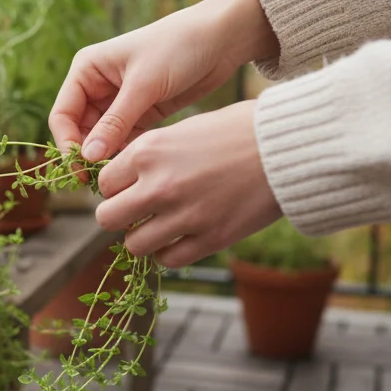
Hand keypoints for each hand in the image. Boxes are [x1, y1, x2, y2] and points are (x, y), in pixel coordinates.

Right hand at [49, 0, 277, 161]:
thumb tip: (88, 157)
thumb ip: (115, 123)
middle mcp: (97, 86)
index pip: (62, 114)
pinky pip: (124, 140)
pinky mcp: (141, 113)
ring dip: (106, 158)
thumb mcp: (143, 85)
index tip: (80, 168)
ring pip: (101, 139)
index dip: (66, 143)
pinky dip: (126, 154)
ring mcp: (119, 101)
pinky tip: (135, 167)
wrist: (221, 38)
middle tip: (99, 181)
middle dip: (87, 155)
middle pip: (79, 130)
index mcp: (87, 70)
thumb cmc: (177, 47)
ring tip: (118, 178)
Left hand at [93, 101, 281, 267]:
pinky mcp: (209, 238)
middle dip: (119, 216)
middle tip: (136, 211)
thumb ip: (149, 156)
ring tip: (159, 226)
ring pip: (133, 245)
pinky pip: (168, 259)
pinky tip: (180, 238)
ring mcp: (184, 216)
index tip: (129, 188)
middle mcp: (158, 185)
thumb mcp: (182, 131)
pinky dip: (168, 252)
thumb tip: (124, 179)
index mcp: (148, 152)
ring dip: (142, 238)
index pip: (104, 184)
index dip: (115, 188)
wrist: (286, 148)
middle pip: (107, 218)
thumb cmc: (236, 131)